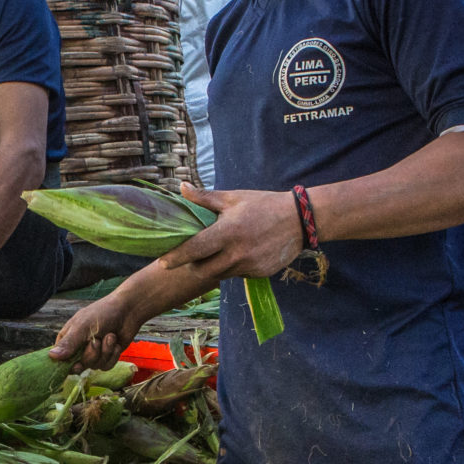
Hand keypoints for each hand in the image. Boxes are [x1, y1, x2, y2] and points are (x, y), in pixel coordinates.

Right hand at [49, 292, 137, 370]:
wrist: (128, 311)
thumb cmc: (103, 313)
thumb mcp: (83, 327)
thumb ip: (68, 343)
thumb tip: (51, 356)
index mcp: (68, 339)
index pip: (59, 359)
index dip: (66, 364)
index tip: (76, 363)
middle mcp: (79, 348)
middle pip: (79, 366)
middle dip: (91, 355)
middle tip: (97, 341)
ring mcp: (93, 353)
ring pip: (94, 366)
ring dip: (105, 352)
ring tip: (110, 336)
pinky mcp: (106, 357)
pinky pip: (106, 366)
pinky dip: (113, 355)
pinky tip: (116, 343)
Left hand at [161, 185, 302, 282]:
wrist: (300, 220)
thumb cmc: (262, 204)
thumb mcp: (233, 198)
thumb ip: (204, 198)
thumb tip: (181, 188)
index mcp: (228, 232)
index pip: (195, 249)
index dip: (176, 257)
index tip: (163, 262)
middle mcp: (237, 253)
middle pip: (203, 270)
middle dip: (193, 266)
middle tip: (191, 257)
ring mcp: (249, 266)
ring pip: (220, 274)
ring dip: (212, 267)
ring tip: (217, 252)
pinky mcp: (259, 273)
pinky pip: (237, 275)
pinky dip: (232, 268)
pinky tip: (239, 254)